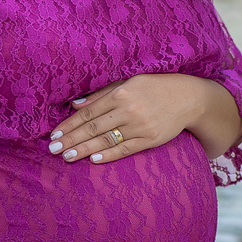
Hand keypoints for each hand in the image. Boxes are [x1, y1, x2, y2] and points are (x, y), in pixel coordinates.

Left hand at [46, 74, 208, 164]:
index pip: (88, 112)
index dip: (69, 124)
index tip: (55, 134)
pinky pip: (126, 149)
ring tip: (67, 157)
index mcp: (120, 93)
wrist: (188, 98)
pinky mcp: (150, 139)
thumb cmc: (155, 87)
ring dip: (84, 150)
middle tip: (53, 150)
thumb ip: (102, 94)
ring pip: (106, 140)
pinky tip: (94, 159)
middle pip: (93, 128)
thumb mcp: (128, 82)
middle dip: (71, 140)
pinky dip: (109, 155)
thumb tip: (75, 105)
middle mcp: (128, 109)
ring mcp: (140, 126)